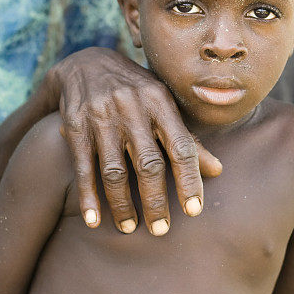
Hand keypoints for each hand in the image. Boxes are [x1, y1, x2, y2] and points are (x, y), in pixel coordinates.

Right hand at [42, 47, 221, 234]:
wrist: (86, 63)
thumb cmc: (137, 91)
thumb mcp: (164, 105)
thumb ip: (187, 138)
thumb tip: (218, 171)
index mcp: (161, 102)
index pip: (181, 146)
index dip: (189, 180)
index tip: (194, 211)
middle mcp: (132, 108)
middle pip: (148, 163)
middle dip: (156, 201)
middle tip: (161, 230)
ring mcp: (102, 117)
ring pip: (114, 170)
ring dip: (122, 204)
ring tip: (129, 228)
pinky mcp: (76, 126)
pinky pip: (83, 167)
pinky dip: (88, 196)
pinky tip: (94, 220)